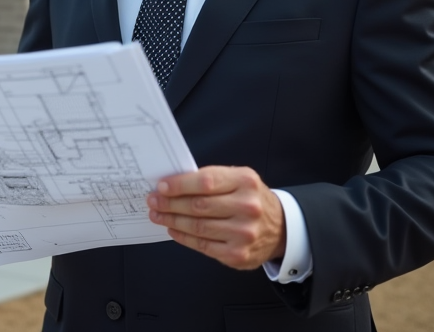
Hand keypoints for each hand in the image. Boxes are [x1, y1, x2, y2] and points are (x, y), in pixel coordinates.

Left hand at [147, 165, 285, 269]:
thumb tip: (174, 184)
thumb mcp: (239, 179)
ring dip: (172, 220)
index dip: (180, 185)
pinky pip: (202, 245)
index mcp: (245, 182)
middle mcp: (247, 207)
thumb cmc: (251, 199)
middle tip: (153, 201)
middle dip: (170, 203)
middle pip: (198, 206)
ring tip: (158, 215)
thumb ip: (212, 179)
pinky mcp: (237, 254)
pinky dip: (183, 237)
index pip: (206, 182)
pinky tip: (173, 230)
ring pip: (198, 227)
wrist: (280, 228)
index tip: (161, 186)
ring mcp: (243, 233)